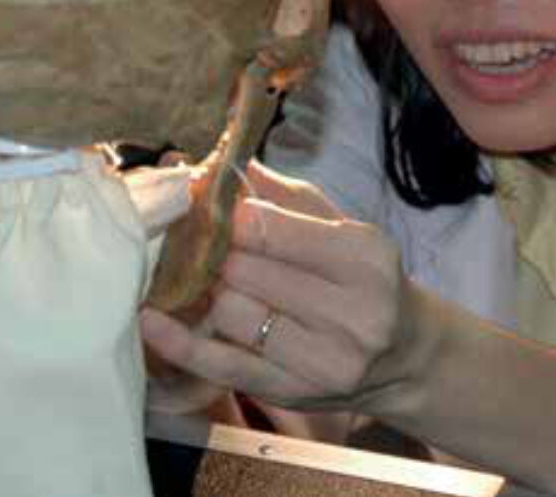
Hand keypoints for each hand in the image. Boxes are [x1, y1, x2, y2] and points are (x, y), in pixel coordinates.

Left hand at [138, 161, 415, 412]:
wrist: (405, 355)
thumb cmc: (367, 281)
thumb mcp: (346, 230)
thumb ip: (290, 198)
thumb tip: (230, 164)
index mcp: (365, 258)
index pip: (274, 229)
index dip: (231, 216)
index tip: (211, 207)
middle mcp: (351, 311)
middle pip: (247, 271)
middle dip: (217, 252)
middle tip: (200, 242)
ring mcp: (323, 359)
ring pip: (232, 314)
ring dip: (210, 292)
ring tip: (208, 279)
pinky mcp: (293, 391)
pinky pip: (223, 365)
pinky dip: (181, 343)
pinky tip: (151, 320)